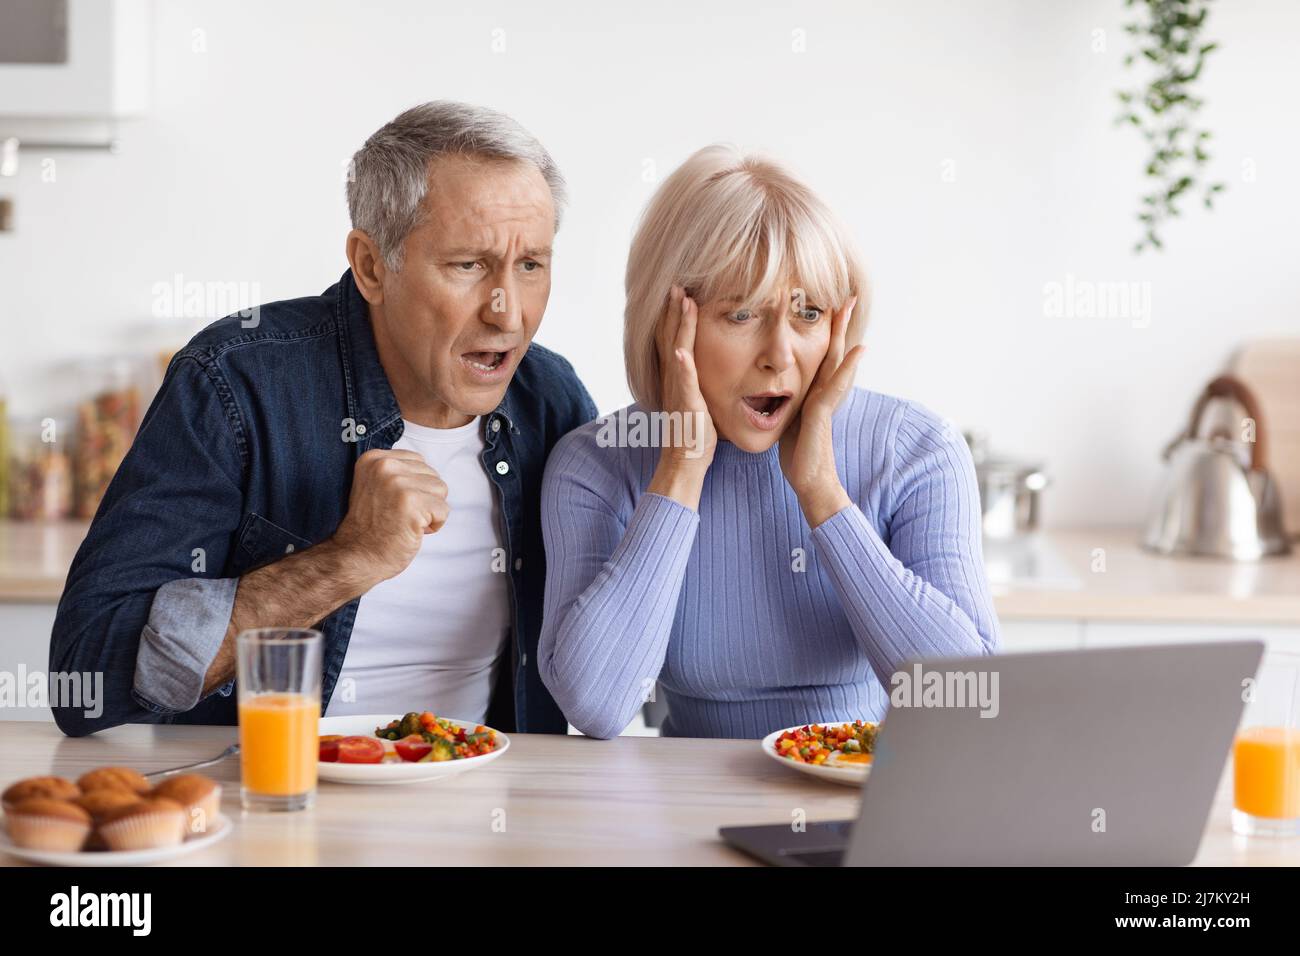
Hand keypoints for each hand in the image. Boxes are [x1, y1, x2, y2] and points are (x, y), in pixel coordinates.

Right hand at [329, 448, 449, 584]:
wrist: (356, 557)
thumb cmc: (371, 527)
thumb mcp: (376, 486)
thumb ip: (398, 473)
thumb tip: (428, 472)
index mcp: (374, 459)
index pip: (419, 462)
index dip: (414, 487)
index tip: (393, 503)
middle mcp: (384, 466)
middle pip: (432, 474)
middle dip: (424, 498)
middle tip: (398, 516)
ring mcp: (397, 483)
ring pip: (441, 490)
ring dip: (429, 512)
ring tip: (405, 522)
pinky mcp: (410, 502)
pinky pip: (443, 510)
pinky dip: (433, 525)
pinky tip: (411, 530)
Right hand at [647, 286, 716, 508]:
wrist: (685, 461)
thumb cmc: (696, 435)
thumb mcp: (698, 402)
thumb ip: (699, 384)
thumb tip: (707, 372)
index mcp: (677, 377)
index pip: (675, 338)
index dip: (676, 315)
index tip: (682, 292)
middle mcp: (673, 379)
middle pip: (670, 336)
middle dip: (673, 310)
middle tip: (676, 284)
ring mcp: (678, 390)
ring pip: (676, 349)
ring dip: (677, 325)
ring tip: (681, 300)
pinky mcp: (686, 404)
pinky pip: (683, 381)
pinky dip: (681, 364)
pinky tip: (681, 349)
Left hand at [779, 296, 862, 526]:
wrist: (809, 480)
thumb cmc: (798, 453)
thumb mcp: (788, 419)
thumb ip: (788, 402)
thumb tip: (775, 392)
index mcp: (813, 390)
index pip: (820, 355)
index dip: (824, 332)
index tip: (825, 307)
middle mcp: (823, 391)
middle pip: (833, 349)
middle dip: (839, 323)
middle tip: (848, 296)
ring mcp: (826, 400)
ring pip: (837, 359)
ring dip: (844, 333)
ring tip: (850, 308)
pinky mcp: (822, 412)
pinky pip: (836, 385)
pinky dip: (848, 367)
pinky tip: (858, 350)